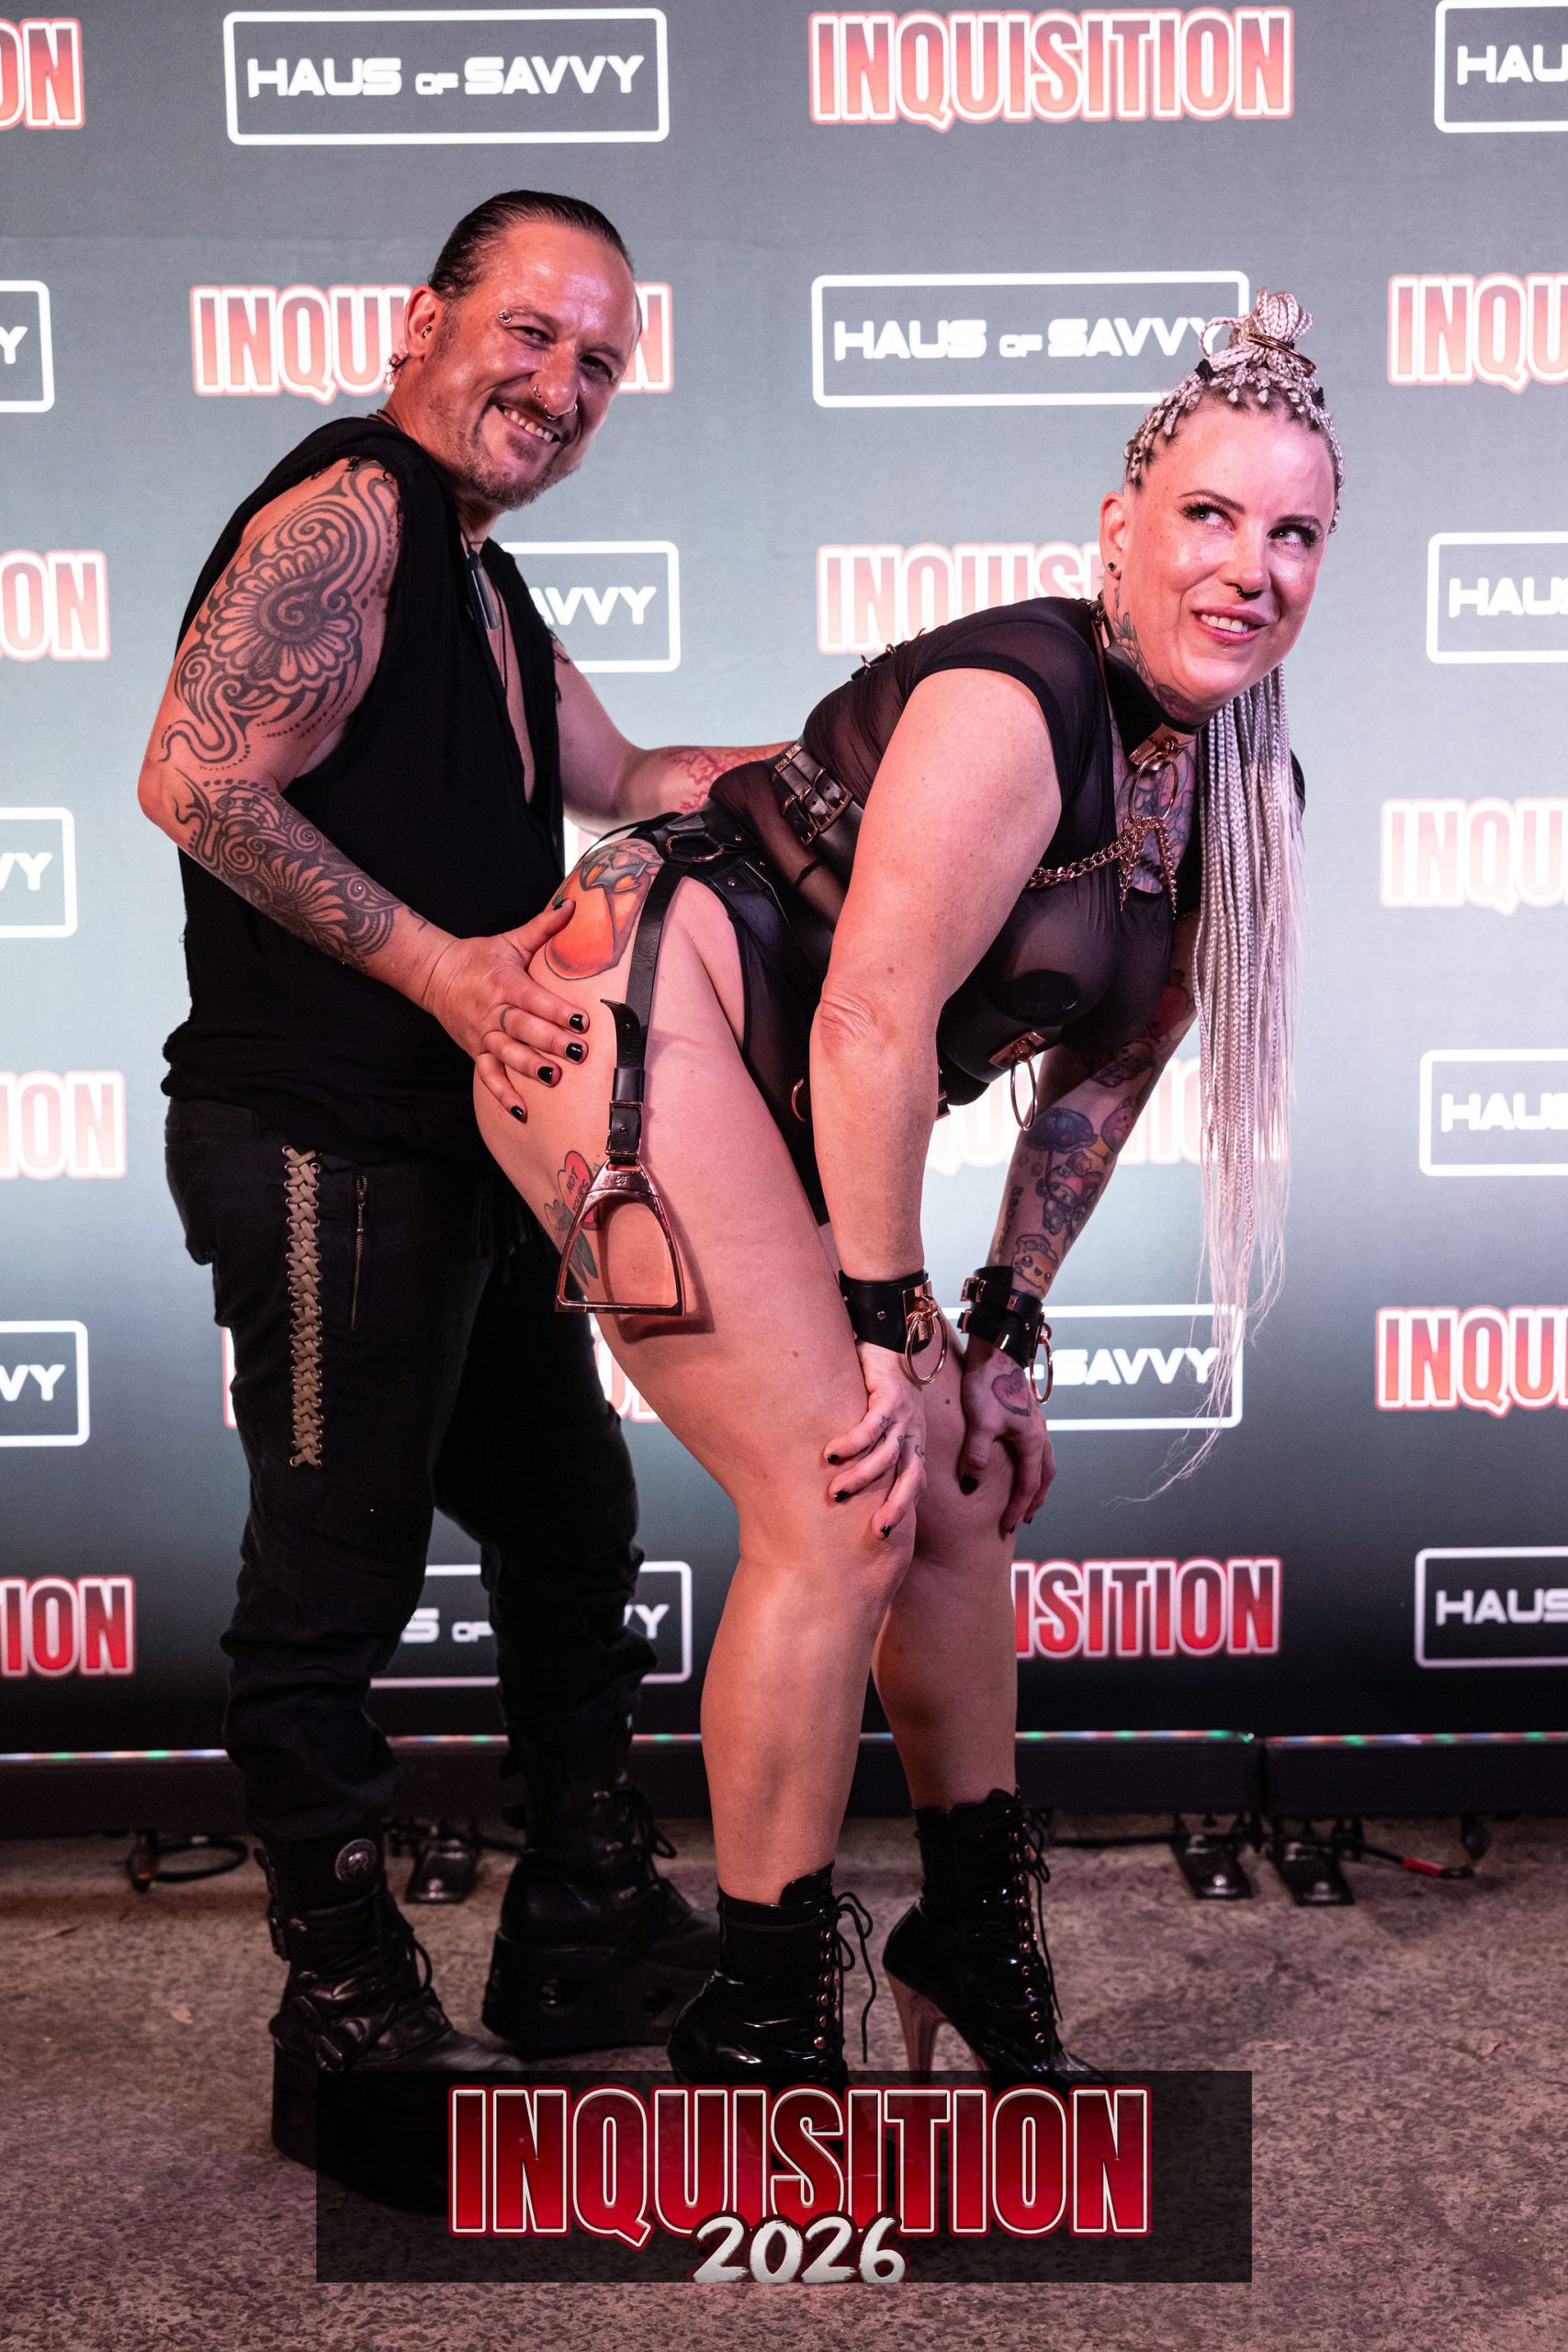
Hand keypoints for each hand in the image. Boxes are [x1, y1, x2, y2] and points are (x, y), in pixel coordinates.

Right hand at [419, 900, 583, 1116]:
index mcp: (504, 983)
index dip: (557, 1010)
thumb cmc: (480, 958)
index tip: (581, 1020)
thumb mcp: (511, 941)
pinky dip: (503, 1095)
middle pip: (524, 1029)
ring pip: (507, 1054)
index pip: (534, 999)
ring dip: (530, 1068)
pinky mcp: (476, 1051)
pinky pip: (489, 1076)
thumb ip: (543, 928)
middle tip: (578, 1052)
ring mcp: (483, 1034)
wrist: (436, 974)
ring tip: (553, 1078)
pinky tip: (522, 1112)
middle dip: (551, 1042)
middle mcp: (493, 1011)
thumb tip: (572, 906)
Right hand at [824, 1341, 928, 1540]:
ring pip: (887, 1456)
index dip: (903, 1509)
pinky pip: (871, 1427)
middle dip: (896, 1508)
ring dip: (862, 1478)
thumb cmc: (882, 1382)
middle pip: (911, 1478)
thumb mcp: (885, 1418)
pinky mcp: (888, 1397)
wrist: (891, 1338)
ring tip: (837, 1493)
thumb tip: (846, 1475)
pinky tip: (830, 1454)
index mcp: (914, 1441)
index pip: (916, 1482)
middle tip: (877, 1532)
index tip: (884, 1535)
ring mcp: (903, 1416)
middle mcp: (912, 1432)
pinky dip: (851, 1443)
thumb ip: (874, 1444)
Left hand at [957, 1333, 1054, 1539]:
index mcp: (1032, 1440)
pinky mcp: (1024, 1415)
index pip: (1029, 1484)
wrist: (996, 1351)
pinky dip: (1030, 1464)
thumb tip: (972, 1485)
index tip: (1008, 1526)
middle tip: (1023, 1518)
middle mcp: (1039, 1434)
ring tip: (1024, 1496)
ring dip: (1035, 1483)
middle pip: (1044, 1476)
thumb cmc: (989, 1384)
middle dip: (1034, 1500)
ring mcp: (1034, 1424)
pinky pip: (1034, 1449)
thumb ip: (978, 1454)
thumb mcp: (981, 1422)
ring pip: (1043, 1462)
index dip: (1019, 1507)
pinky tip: (1016, 1462)